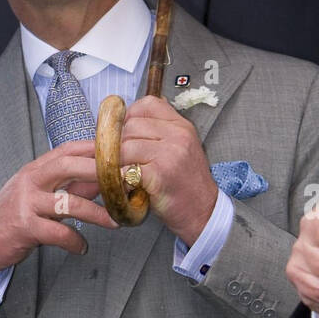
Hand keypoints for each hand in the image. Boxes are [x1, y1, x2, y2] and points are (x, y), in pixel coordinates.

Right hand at [0, 139, 117, 282]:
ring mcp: (26, 202)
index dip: (95, 147)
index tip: (121, 150)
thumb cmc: (16, 215)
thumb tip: (104, 182)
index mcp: (36, 168)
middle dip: (98, 169)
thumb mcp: (41, 195)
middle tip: (125, 177)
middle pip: (66, 165)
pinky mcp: (24, 227)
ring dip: (96, 213)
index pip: (68, 149)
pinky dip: (75, 241)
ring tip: (116, 222)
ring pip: (67, 202)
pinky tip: (82, 248)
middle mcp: (30, 180)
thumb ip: (71, 187)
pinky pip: (58, 233)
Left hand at [117, 96, 218, 245]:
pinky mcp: (160, 173)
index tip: (126, 135)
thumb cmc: (184, 183)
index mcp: (181, 126)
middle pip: (130, 125)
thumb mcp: (178, 149)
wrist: (203, 212)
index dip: (129, 118)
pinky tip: (127, 186)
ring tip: (124, 175)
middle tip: (122, 161)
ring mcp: (170, 153)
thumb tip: (115, 125)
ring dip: (117, 163)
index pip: (146, 104)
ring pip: (124, 146)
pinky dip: (120, 179)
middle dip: (119, 144)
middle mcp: (178, 135)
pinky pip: (126, 168)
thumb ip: (155, 133)